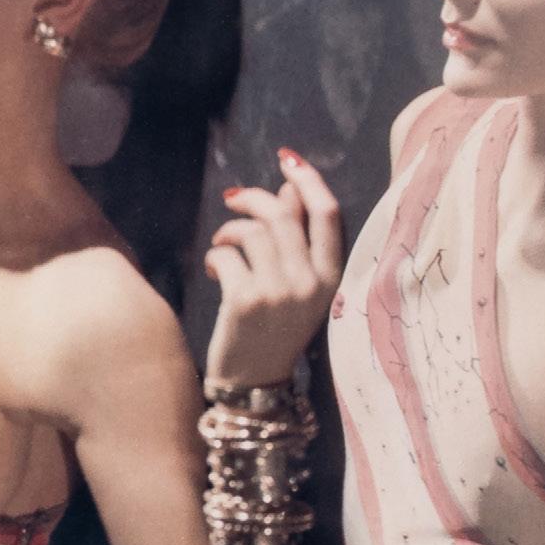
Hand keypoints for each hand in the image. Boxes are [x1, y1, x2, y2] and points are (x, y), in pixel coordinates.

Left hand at [203, 148, 343, 388]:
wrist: (255, 385)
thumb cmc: (276, 332)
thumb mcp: (301, 291)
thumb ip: (299, 244)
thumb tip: (289, 192)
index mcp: (331, 278)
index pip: (328, 214)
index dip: (308, 179)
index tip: (287, 160)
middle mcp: (310, 283)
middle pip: (283, 214)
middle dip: (253, 198)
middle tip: (232, 199)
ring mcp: (278, 292)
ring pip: (253, 231)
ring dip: (230, 229)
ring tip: (222, 245)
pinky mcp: (246, 301)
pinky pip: (227, 255)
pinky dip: (215, 255)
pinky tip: (213, 269)